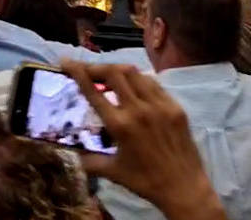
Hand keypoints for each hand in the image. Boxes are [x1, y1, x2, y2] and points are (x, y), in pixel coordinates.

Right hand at [59, 61, 225, 219]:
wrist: (184, 189)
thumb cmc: (145, 181)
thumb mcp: (112, 171)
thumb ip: (87, 160)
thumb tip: (68, 153)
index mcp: (119, 125)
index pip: (92, 90)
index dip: (77, 71)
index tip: (65, 62)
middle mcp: (138, 110)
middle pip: (113, 72)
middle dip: (96, 67)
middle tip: (87, 70)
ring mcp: (159, 106)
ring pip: (134, 73)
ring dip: (117, 70)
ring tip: (109, 76)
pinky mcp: (175, 107)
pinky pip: (153, 83)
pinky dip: (139, 80)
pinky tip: (134, 87)